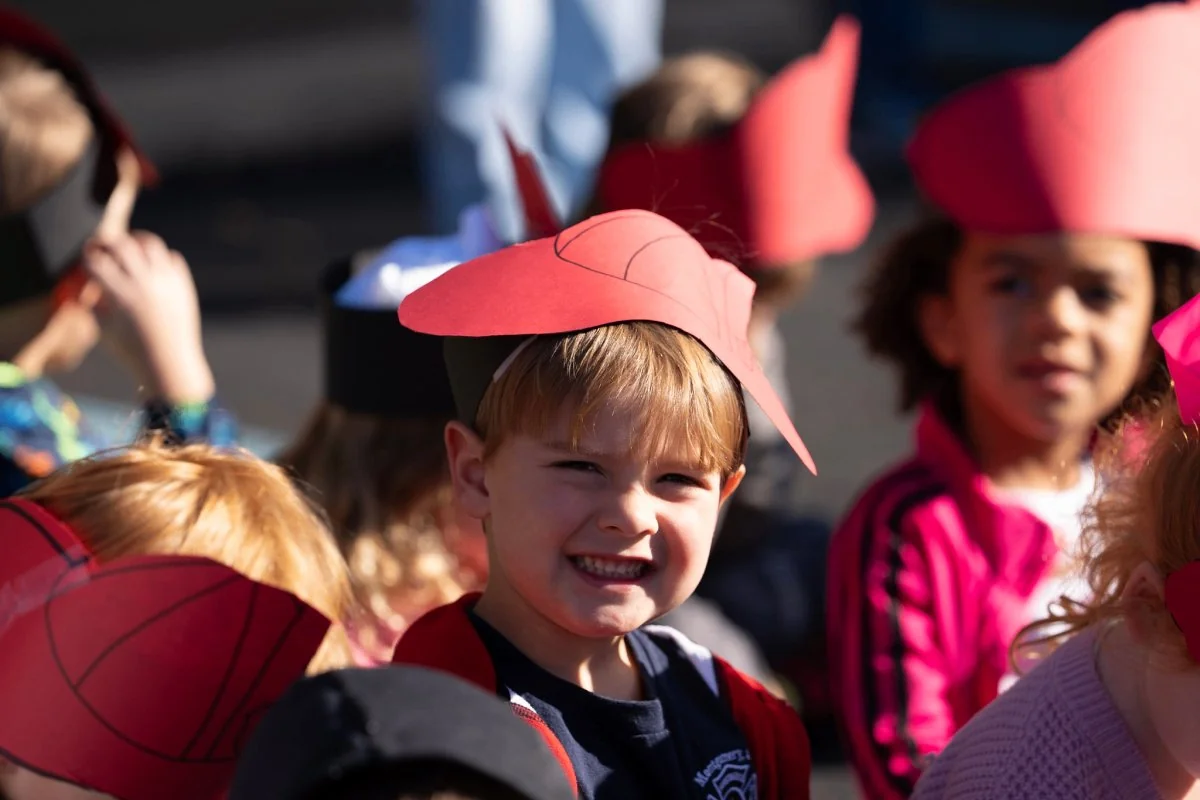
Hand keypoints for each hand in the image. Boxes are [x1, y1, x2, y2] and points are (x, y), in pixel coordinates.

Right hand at [82, 231, 215, 403]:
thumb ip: (93, 304)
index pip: (97, 261)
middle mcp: (144, 284)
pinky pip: (172, 258)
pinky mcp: (183, 286)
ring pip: (151, 244)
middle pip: (122, 244)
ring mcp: (167, 283)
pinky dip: (159, 256)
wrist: (171, 365)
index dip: (88, 254)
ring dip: (136, 241)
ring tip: (130, 247)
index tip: (87, 254)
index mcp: (120, 296)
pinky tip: (151, 264)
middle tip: (104, 245)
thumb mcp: (103, 329)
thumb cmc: (132, 351)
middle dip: (108, 242)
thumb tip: (86, 283)